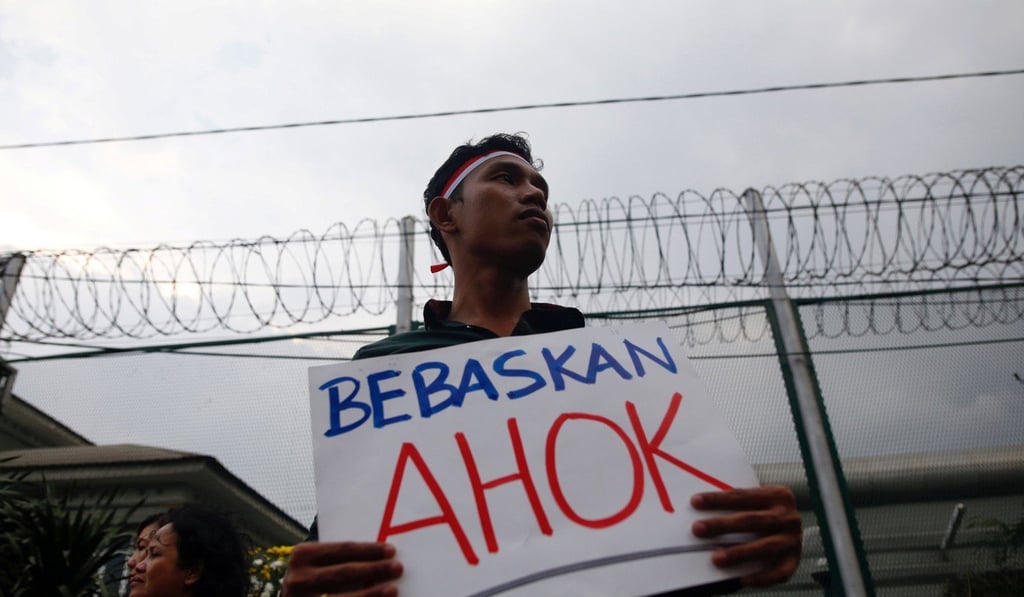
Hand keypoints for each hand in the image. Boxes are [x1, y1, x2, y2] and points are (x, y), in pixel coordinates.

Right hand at [281, 541, 402, 596]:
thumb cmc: (314, 581)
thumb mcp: (318, 565)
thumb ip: (339, 560)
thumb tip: (381, 555)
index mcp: (302, 555)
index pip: (342, 549)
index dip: (369, 550)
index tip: (391, 550)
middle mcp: (297, 579)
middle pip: (344, 573)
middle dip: (374, 569)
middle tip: (398, 567)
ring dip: (372, 594)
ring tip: (393, 589)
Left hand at [690, 485, 801, 586]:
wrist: (793, 524)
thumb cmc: (765, 510)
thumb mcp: (757, 500)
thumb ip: (737, 503)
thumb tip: (701, 507)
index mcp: (777, 495)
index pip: (742, 496)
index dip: (718, 499)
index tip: (695, 502)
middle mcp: (787, 517)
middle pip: (751, 521)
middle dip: (722, 525)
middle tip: (698, 529)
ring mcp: (792, 539)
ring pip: (764, 547)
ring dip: (738, 553)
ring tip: (716, 558)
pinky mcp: (793, 560)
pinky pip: (779, 572)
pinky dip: (761, 578)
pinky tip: (742, 579)